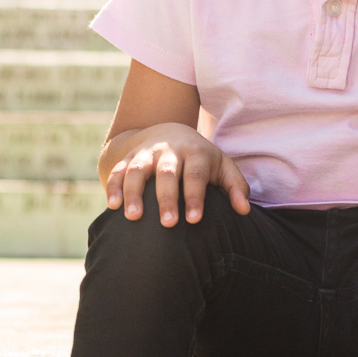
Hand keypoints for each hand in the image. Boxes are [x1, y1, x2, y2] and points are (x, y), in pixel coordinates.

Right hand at [105, 123, 250, 224]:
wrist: (170, 132)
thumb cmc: (202, 160)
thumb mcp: (222, 167)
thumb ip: (236, 187)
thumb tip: (245, 211)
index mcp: (196, 153)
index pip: (196, 175)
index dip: (195, 197)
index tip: (194, 220)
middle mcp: (170, 151)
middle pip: (168, 173)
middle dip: (167, 198)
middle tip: (169, 224)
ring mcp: (147, 154)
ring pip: (138, 170)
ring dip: (134, 192)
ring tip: (133, 217)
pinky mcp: (129, 158)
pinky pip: (118, 170)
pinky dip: (113, 186)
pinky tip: (113, 206)